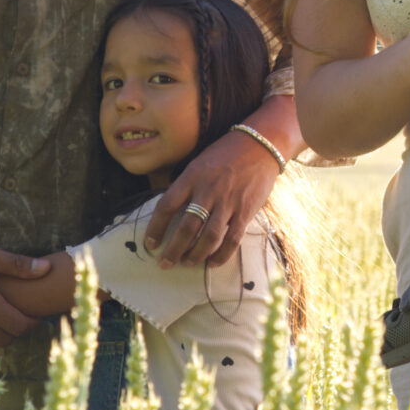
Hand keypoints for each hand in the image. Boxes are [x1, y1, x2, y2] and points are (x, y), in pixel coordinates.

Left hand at [144, 127, 281, 268]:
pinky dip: (221, 255)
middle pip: (186, 227)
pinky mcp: (245, 210)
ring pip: (208, 237)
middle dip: (173, 250)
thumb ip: (185, 186)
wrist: (259, 145)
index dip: (155, 228)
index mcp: (191, 177)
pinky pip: (232, 239)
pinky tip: (212, 263)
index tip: (150, 244)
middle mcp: (208, 190)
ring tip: (187, 263)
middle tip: (165, 264)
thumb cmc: (224, 155)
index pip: (166, 205)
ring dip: (195, 255)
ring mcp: (228, 201)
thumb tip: (170, 212)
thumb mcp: (198, 164)